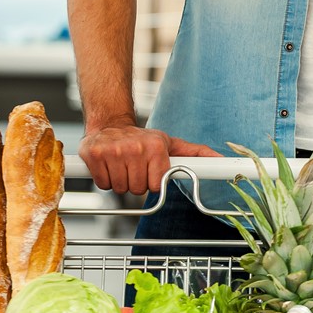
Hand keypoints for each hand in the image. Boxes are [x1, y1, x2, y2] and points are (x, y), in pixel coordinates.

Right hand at [79, 123, 221, 195]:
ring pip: (119, 188)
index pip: (155, 185)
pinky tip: (109, 165)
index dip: (152, 181)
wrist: (111, 124)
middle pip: (137, 189)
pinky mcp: (92, 154)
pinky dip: (104, 178)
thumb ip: (195, 154)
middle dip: (136, 182)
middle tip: (134, 167)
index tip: (149, 170)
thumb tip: (220, 159)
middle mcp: (134, 147)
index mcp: (155, 146)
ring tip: (122, 165)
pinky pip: (102, 183)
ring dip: (120, 181)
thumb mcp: (170, 144)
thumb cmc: (143, 139)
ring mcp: (112, 150)